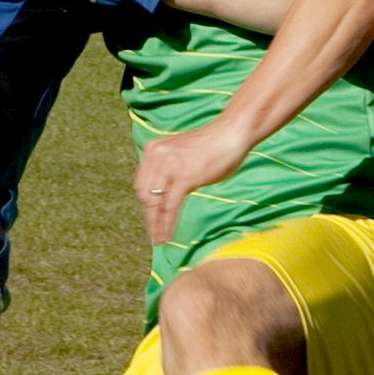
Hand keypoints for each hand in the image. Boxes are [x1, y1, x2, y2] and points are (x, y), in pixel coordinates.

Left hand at [134, 121, 252, 245]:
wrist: (231, 134)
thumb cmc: (212, 145)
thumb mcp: (181, 155)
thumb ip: (170, 170)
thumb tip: (164, 193)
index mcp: (153, 149)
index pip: (142, 184)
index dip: (145, 205)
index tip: (148, 220)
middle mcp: (157, 156)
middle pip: (145, 195)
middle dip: (149, 217)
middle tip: (152, 235)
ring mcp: (169, 166)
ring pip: (156, 203)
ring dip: (156, 225)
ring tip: (159, 240)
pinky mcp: (183, 177)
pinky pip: (170, 206)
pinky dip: (167, 224)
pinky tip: (167, 236)